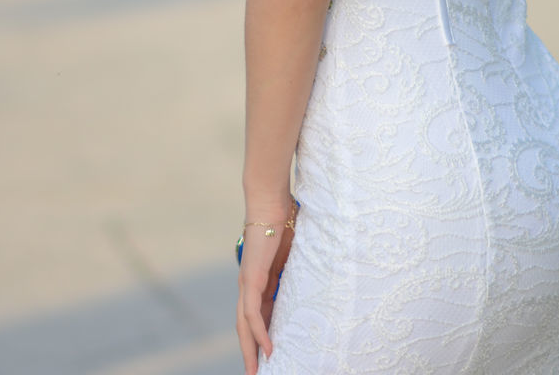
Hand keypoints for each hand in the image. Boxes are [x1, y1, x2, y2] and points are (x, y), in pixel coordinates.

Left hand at [236, 199, 297, 373]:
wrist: (272, 202)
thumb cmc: (284, 219)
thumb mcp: (293, 252)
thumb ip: (295, 266)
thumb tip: (313, 274)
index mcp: (260, 279)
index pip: (259, 314)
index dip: (263, 334)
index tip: (270, 353)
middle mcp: (250, 284)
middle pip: (247, 325)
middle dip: (250, 350)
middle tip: (256, 373)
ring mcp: (248, 282)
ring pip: (246, 325)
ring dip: (250, 349)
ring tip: (257, 371)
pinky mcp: (251, 278)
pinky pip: (253, 313)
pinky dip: (259, 333)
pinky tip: (267, 349)